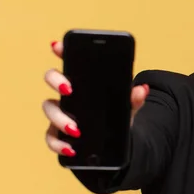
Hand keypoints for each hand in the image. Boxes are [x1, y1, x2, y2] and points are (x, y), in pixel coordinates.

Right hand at [42, 41, 148, 156]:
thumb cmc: (116, 116)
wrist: (115, 144)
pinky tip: (70, 148)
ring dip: (60, 119)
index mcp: (83, 81)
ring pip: (50, 109)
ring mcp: (60, 113)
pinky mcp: (58, 134)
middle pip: (52, 79)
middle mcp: (67, 94)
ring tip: (76, 129)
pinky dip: (58, 143)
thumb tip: (143, 89)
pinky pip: (51, 138)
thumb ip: (134, 99)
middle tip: (69, 89)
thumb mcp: (127, 107)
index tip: (58, 46)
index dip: (62, 50)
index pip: (70, 61)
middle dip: (57, 81)